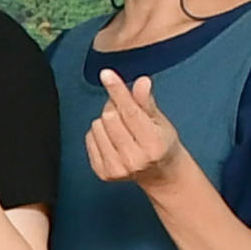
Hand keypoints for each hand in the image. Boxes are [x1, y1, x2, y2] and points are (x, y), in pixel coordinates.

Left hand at [87, 68, 184, 190]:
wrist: (160, 174)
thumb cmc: (162, 143)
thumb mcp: (160, 121)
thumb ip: (147, 102)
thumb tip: (141, 82)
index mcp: (154, 144)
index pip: (130, 112)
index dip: (117, 91)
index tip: (107, 75)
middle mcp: (135, 159)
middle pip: (110, 117)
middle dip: (115, 107)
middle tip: (125, 111)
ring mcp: (117, 168)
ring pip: (97, 126)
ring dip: (106, 121)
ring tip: (121, 129)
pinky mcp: (103, 173)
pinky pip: (89, 139)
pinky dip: (98, 134)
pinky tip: (113, 140)